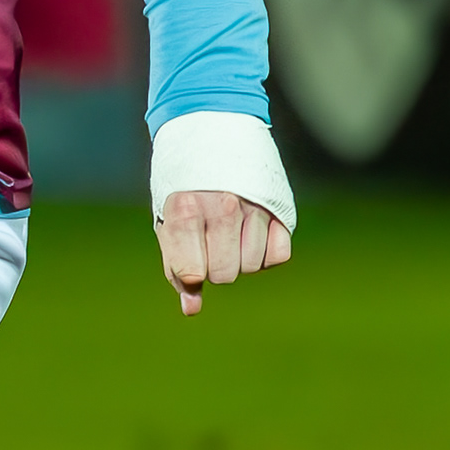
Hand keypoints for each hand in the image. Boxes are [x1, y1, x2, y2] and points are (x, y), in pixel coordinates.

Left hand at [157, 191, 291, 317]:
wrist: (213, 140)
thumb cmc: (185, 190)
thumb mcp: (169, 223)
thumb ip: (176, 267)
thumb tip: (192, 309)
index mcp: (185, 208)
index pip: (191, 271)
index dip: (190, 274)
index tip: (188, 261)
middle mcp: (222, 205)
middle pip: (224, 274)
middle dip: (215, 269)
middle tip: (209, 244)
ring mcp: (255, 205)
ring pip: (252, 267)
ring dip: (240, 259)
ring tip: (231, 232)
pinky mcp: (279, 207)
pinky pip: (278, 256)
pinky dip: (266, 253)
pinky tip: (253, 232)